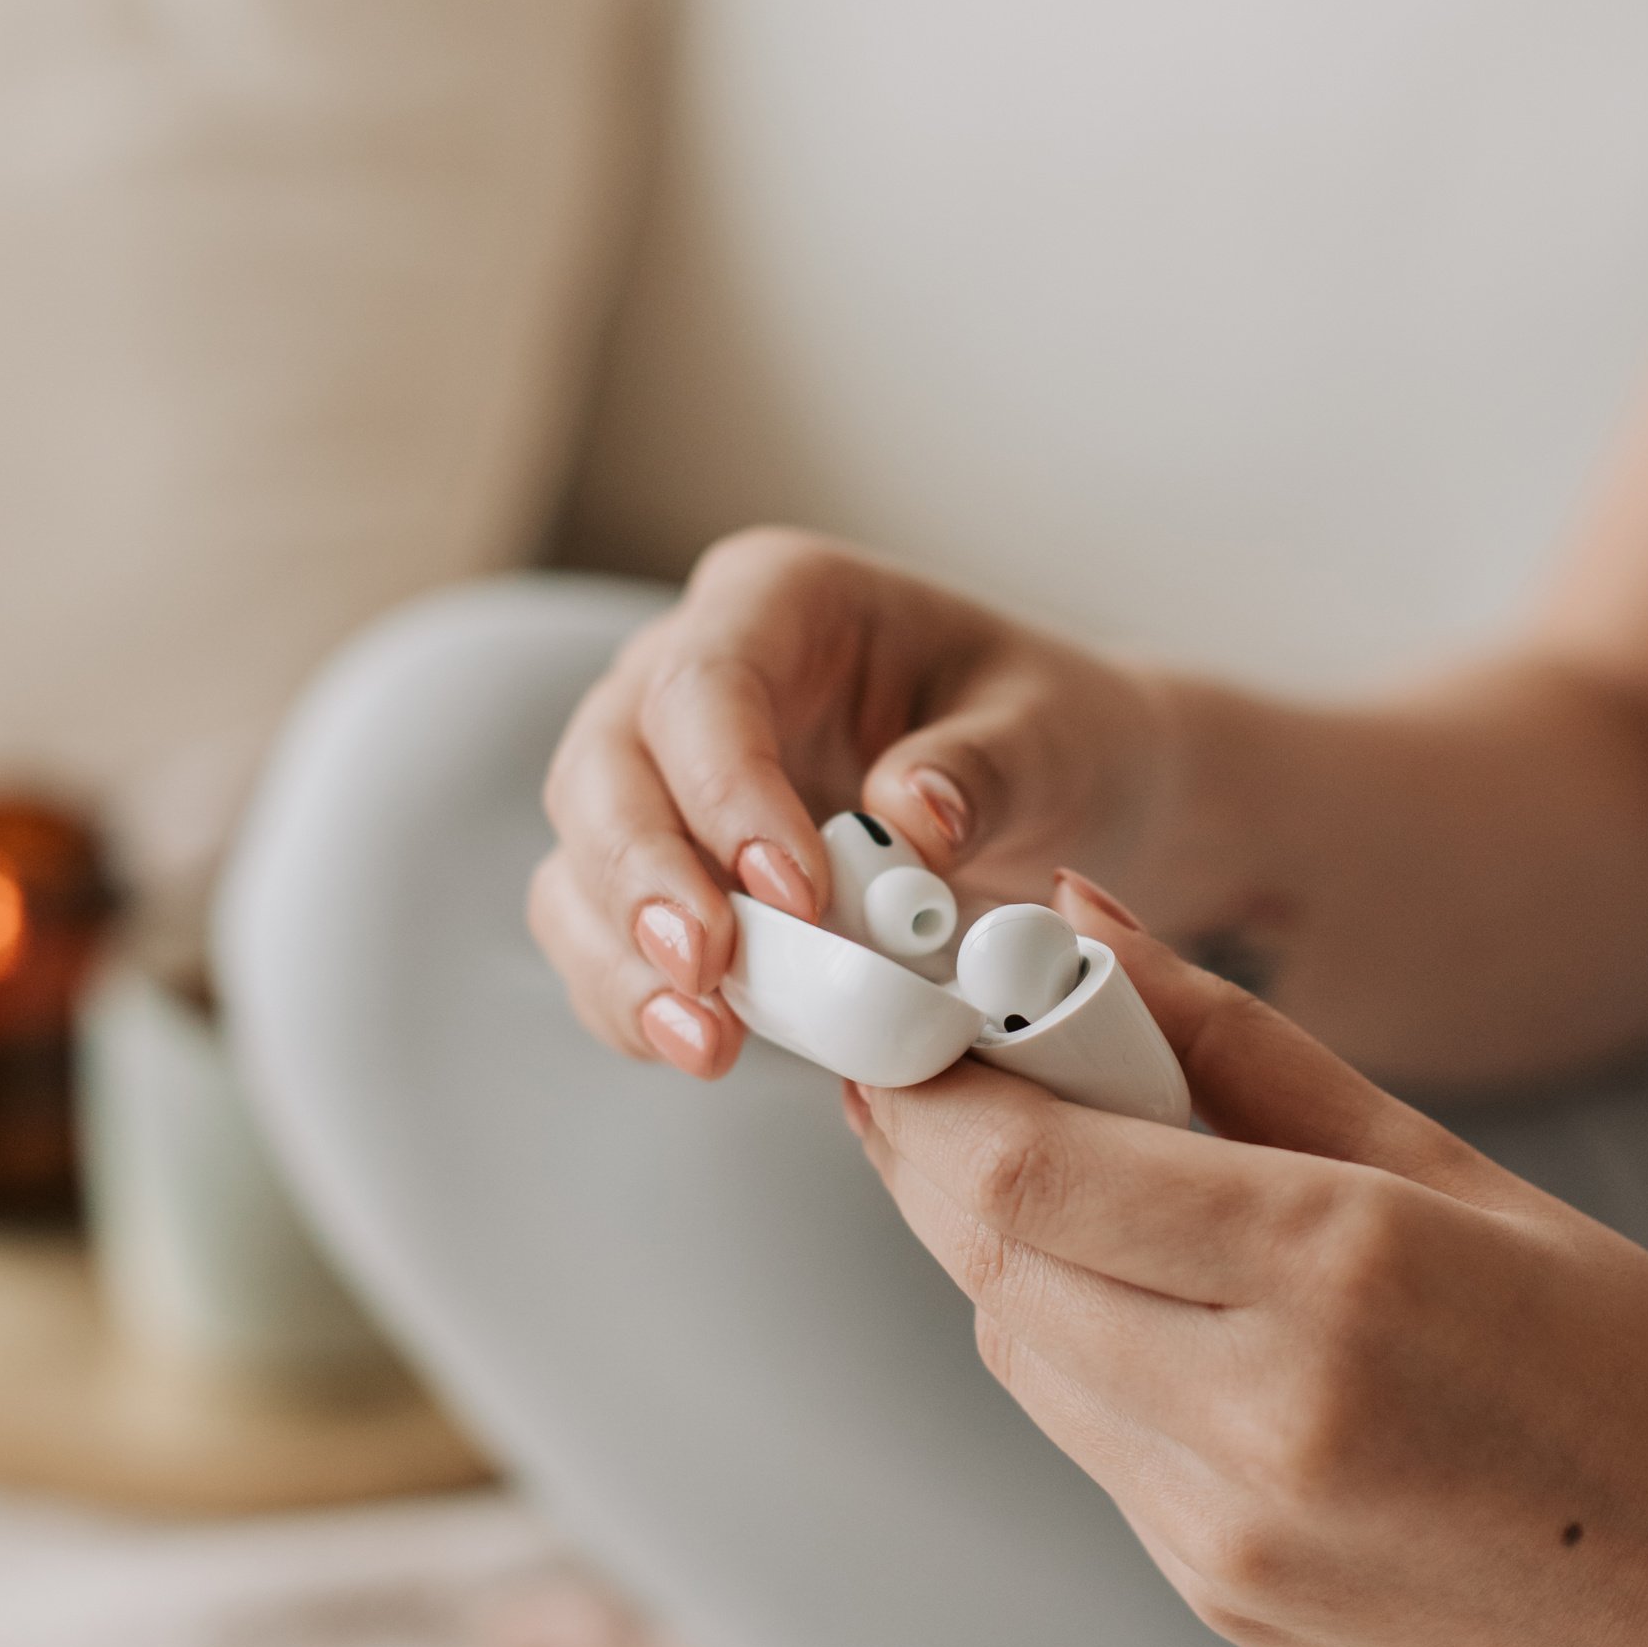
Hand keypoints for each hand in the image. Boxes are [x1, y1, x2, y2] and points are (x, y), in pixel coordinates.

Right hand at [530, 529, 1169, 1077]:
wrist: (1066, 801)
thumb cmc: (1051, 736)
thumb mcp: (1051, 734)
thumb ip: (982, 769)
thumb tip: (907, 822)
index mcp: (781, 601)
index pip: (704, 682)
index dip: (728, 789)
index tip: (797, 892)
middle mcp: (689, 677)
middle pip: (605, 766)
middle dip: (643, 876)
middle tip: (708, 968)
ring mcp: (661, 777)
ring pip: (581, 859)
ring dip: (626, 958)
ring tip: (706, 1040)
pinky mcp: (663, 874)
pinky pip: (603, 938)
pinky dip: (637, 999)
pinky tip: (699, 1045)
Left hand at [853, 878, 1647, 1646]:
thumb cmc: (1637, 1354)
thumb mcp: (1451, 1166)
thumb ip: (1238, 1043)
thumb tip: (1079, 923)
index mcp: (1338, 1271)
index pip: (1019, 1173)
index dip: (929, 1087)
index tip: (904, 1015)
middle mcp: (1264, 1418)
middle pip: (989, 1260)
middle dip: (947, 1152)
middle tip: (954, 1067)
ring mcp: (1234, 1537)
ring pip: (1020, 1351)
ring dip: (1016, 1254)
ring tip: (1099, 1181)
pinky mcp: (1229, 1604)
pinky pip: (1092, 1445)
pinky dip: (1090, 1353)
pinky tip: (1179, 1312)